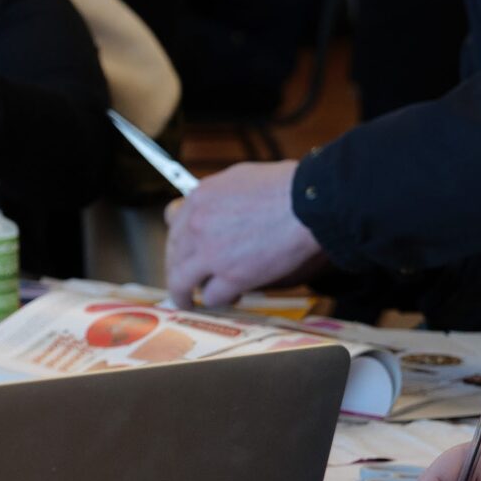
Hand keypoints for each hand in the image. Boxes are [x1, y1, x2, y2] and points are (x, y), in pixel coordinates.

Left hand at [163, 160, 321, 306]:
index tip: (183, 253)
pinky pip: (211, 297)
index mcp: (199, 198)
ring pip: (182, 282)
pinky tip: (227, 300)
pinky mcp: (231, 276)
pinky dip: (219, 301)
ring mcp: (211, 253)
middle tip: (184, 282)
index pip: (173, 225)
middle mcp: (197, 225)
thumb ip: (220, 196)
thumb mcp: (240, 178)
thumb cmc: (285, 186)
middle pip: (174, 256)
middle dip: (177, 271)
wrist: (308, 204)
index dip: (178, 243)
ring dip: (185, 295)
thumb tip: (218, 206)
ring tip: (191, 302)